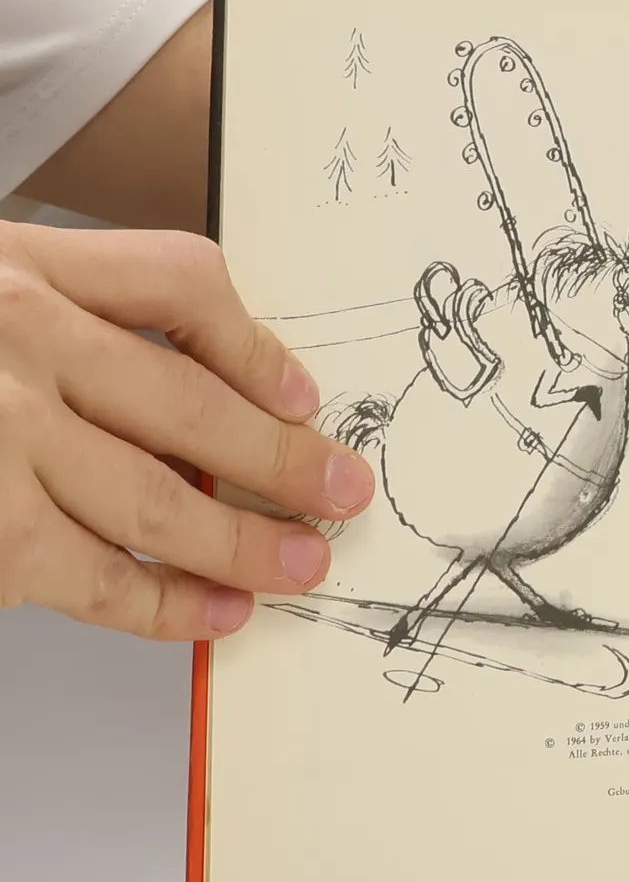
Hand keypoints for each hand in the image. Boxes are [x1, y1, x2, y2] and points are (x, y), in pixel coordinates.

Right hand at [0, 222, 374, 639]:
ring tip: (300, 566)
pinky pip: (90, 574)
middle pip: (191, 404)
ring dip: (243, 540)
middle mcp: (11, 342)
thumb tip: (203, 385)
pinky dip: (161, 603)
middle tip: (342, 494)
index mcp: (16, 266)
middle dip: (284, 461)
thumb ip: (63, 306)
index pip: (178, 282)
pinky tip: (211, 615)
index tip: (304, 395)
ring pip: (157, 497)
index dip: (256, 345)